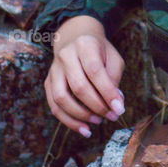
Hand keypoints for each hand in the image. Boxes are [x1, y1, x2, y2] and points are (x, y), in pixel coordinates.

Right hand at [44, 15, 125, 136]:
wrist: (76, 38)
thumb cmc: (99, 51)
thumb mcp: (113, 57)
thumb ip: (114, 78)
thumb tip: (115, 104)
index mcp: (84, 45)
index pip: (95, 71)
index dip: (107, 92)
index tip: (120, 109)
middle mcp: (65, 56)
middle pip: (78, 86)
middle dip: (97, 106)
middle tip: (112, 116)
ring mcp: (54, 69)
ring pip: (61, 98)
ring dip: (81, 115)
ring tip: (98, 122)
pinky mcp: (48, 82)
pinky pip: (54, 106)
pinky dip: (69, 121)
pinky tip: (84, 128)